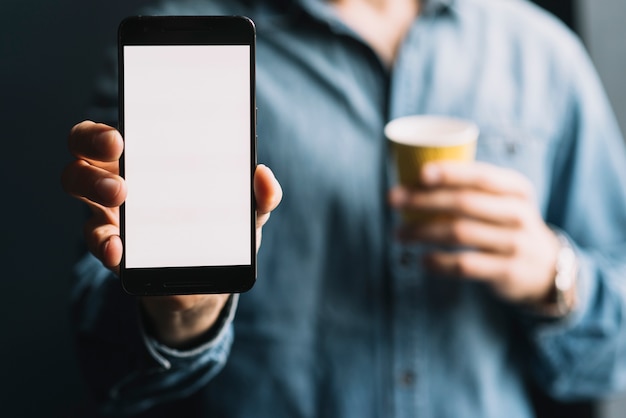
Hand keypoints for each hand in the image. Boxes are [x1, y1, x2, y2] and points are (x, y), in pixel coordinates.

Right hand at [62, 120, 281, 346]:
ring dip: (92, 186)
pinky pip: (97, 240)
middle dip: (91, 145)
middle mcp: (121, 180)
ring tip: (119, 196)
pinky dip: (104, 244)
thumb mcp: (245, 213)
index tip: (121, 134)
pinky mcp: (114, 248)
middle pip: (84, 151)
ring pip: (78, 187)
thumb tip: (264, 176)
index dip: (104, 129)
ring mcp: (111, 214)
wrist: (209, 280)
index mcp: (149, 161)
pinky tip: (118, 250)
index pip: (111, 133)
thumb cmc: (220, 230)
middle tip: (118, 152)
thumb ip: (259, 196)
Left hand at [389, 161, 560, 305]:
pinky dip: (439, 263)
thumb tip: (415, 178)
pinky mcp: (507, 271)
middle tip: (393, 200)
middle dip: (423, 200)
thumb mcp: (505, 201)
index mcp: (516, 189)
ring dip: (423, 232)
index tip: (420, 173)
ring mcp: (515, 243)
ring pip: (459, 233)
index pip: (481, 176)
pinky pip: (464, 265)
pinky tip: (422, 261)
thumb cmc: (509, 225)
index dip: (450, 173)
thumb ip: (473, 188)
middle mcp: (518, 213)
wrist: (548, 269)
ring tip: (400, 234)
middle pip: (463, 203)